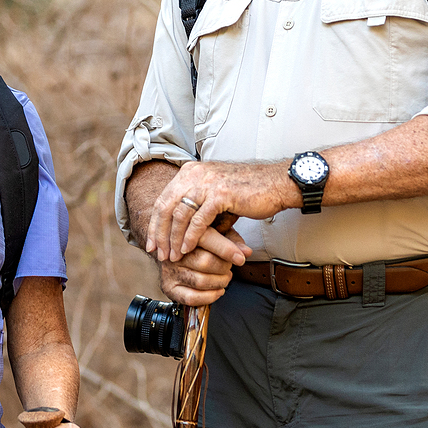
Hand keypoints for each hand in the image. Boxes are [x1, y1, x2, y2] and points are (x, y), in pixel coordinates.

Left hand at [146, 160, 293, 261]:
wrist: (275, 184)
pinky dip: (191, 237)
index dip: (155, 222)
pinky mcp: (219, 194)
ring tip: (173, 255)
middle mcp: (194, 174)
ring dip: (173, 238)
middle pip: (165, 206)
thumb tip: (183, 232)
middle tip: (157, 252)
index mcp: (190, 172)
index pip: (164, 198)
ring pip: (179, 214)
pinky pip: (198, 220)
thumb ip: (199, 210)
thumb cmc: (248, 192)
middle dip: (159, 233)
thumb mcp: (216, 197)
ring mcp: (206, 182)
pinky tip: (188, 248)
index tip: (152, 241)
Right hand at [157, 225, 250, 305]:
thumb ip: (231, 240)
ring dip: (219, 282)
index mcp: (185, 234)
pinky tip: (218, 291)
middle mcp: (175, 252)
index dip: (227, 250)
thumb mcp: (214, 233)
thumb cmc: (197, 242)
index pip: (207, 239)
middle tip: (228, 267)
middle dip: (224, 268)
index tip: (240, 258)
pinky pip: (191, 297)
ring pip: (200, 281)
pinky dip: (209, 297)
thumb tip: (247, 252)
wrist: (169, 251)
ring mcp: (170, 271)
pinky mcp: (169, 287)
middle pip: (205, 262)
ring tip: (225, 278)